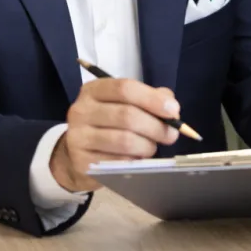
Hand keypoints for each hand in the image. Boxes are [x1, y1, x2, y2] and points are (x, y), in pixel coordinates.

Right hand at [50, 79, 180, 192]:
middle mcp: (81, 110)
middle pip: (127, 116)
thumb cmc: (110, 124)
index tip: (173, 110)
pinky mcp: (81, 162)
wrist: (78, 154)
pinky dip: (135, 161)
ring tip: (152, 147)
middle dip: (156, 127)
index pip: (125, 88)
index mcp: (94, 90)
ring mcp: (78, 137)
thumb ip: (151, 99)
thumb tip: (172, 109)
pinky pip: (118, 162)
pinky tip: (137, 158)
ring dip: (147, 146)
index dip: (152, 99)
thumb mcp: (127, 104)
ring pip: (124, 141)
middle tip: (171, 135)